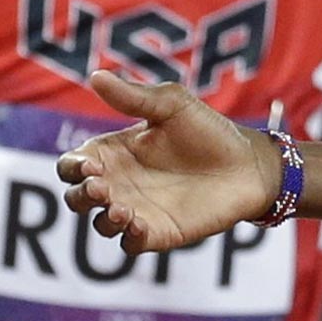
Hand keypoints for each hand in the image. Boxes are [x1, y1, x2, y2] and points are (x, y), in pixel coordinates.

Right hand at [57, 72, 280, 253]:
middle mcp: (120, 184)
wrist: (248, 163)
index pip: (74, 164)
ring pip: (101, 224)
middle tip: (100, 186)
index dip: (72, 166)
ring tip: (121, 209)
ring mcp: (137, 210)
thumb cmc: (209, 131)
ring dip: (103, 219)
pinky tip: (139, 225)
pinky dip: (128, 239)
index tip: (88, 164)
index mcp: (114, 153)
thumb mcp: (172, 105)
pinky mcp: (158, 232)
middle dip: (81, 195)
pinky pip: (130, 244)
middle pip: (78, 198)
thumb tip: (95, 76)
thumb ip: (134, 96)